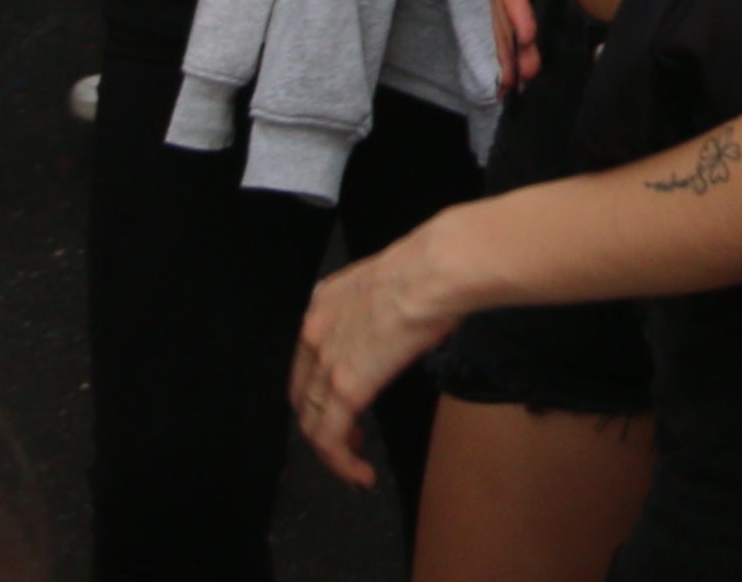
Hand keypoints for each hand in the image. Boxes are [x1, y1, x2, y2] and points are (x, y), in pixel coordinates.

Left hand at [290, 237, 473, 486]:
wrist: (439, 269)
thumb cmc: (434, 266)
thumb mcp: (393, 280)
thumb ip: (382, 305)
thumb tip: (402, 320)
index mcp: (324, 303)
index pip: (306, 358)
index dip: (317, 387)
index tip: (338, 401)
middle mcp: (314, 333)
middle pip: (303, 395)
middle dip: (321, 424)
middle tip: (349, 439)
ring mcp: (326, 362)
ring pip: (312, 423)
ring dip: (333, 451)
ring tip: (355, 465)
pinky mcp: (346, 389)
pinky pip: (329, 440)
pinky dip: (342, 463)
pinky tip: (361, 474)